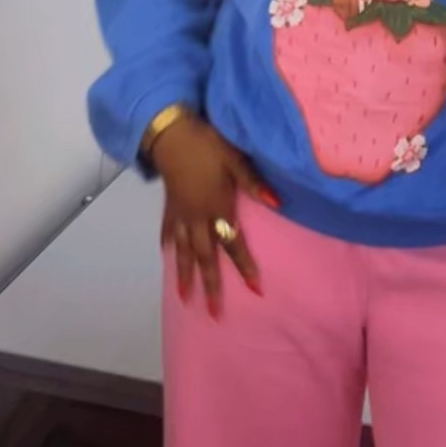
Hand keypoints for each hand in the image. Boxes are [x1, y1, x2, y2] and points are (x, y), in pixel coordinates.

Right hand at [152, 114, 276, 316]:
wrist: (171, 134)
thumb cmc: (208, 145)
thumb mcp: (235, 159)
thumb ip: (254, 183)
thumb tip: (278, 203)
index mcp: (217, 207)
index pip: (233, 243)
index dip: (245, 266)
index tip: (255, 289)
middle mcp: (197, 217)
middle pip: (205, 257)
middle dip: (211, 285)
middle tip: (214, 312)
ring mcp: (180, 214)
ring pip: (182, 251)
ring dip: (184, 276)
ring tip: (184, 299)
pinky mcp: (169, 206)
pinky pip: (167, 232)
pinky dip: (168, 246)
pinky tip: (167, 257)